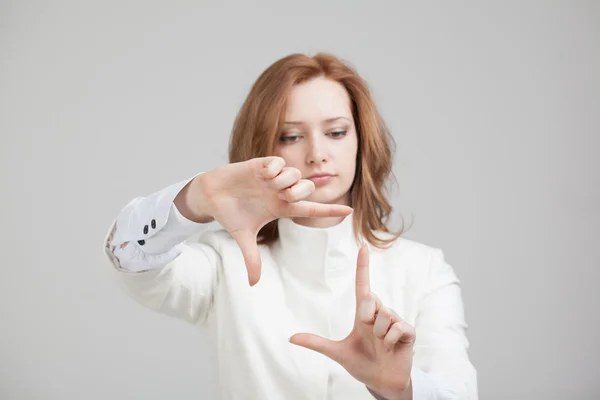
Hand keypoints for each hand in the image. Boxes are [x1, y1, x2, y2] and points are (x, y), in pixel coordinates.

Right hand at [197, 156, 352, 285]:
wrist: (211, 197)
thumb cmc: (230, 215)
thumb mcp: (243, 237)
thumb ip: (252, 258)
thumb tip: (254, 283)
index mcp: (281, 208)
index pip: (311, 209)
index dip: (330, 210)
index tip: (350, 211)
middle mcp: (280, 192)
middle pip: (307, 188)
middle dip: (300, 192)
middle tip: (283, 197)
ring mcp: (272, 178)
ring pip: (295, 173)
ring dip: (285, 180)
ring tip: (267, 185)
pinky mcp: (261, 165)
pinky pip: (278, 162)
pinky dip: (273, 168)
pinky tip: (260, 175)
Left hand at [289, 245, 414, 399]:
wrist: (382, 383)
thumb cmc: (362, 364)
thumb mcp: (337, 353)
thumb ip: (316, 343)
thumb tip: (291, 338)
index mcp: (364, 315)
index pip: (363, 286)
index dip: (363, 267)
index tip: (363, 247)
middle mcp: (380, 313)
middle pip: (371, 300)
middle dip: (366, 317)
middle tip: (369, 335)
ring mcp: (395, 321)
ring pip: (384, 316)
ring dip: (379, 334)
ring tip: (381, 344)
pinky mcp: (408, 331)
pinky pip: (396, 328)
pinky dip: (390, 340)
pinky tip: (392, 347)